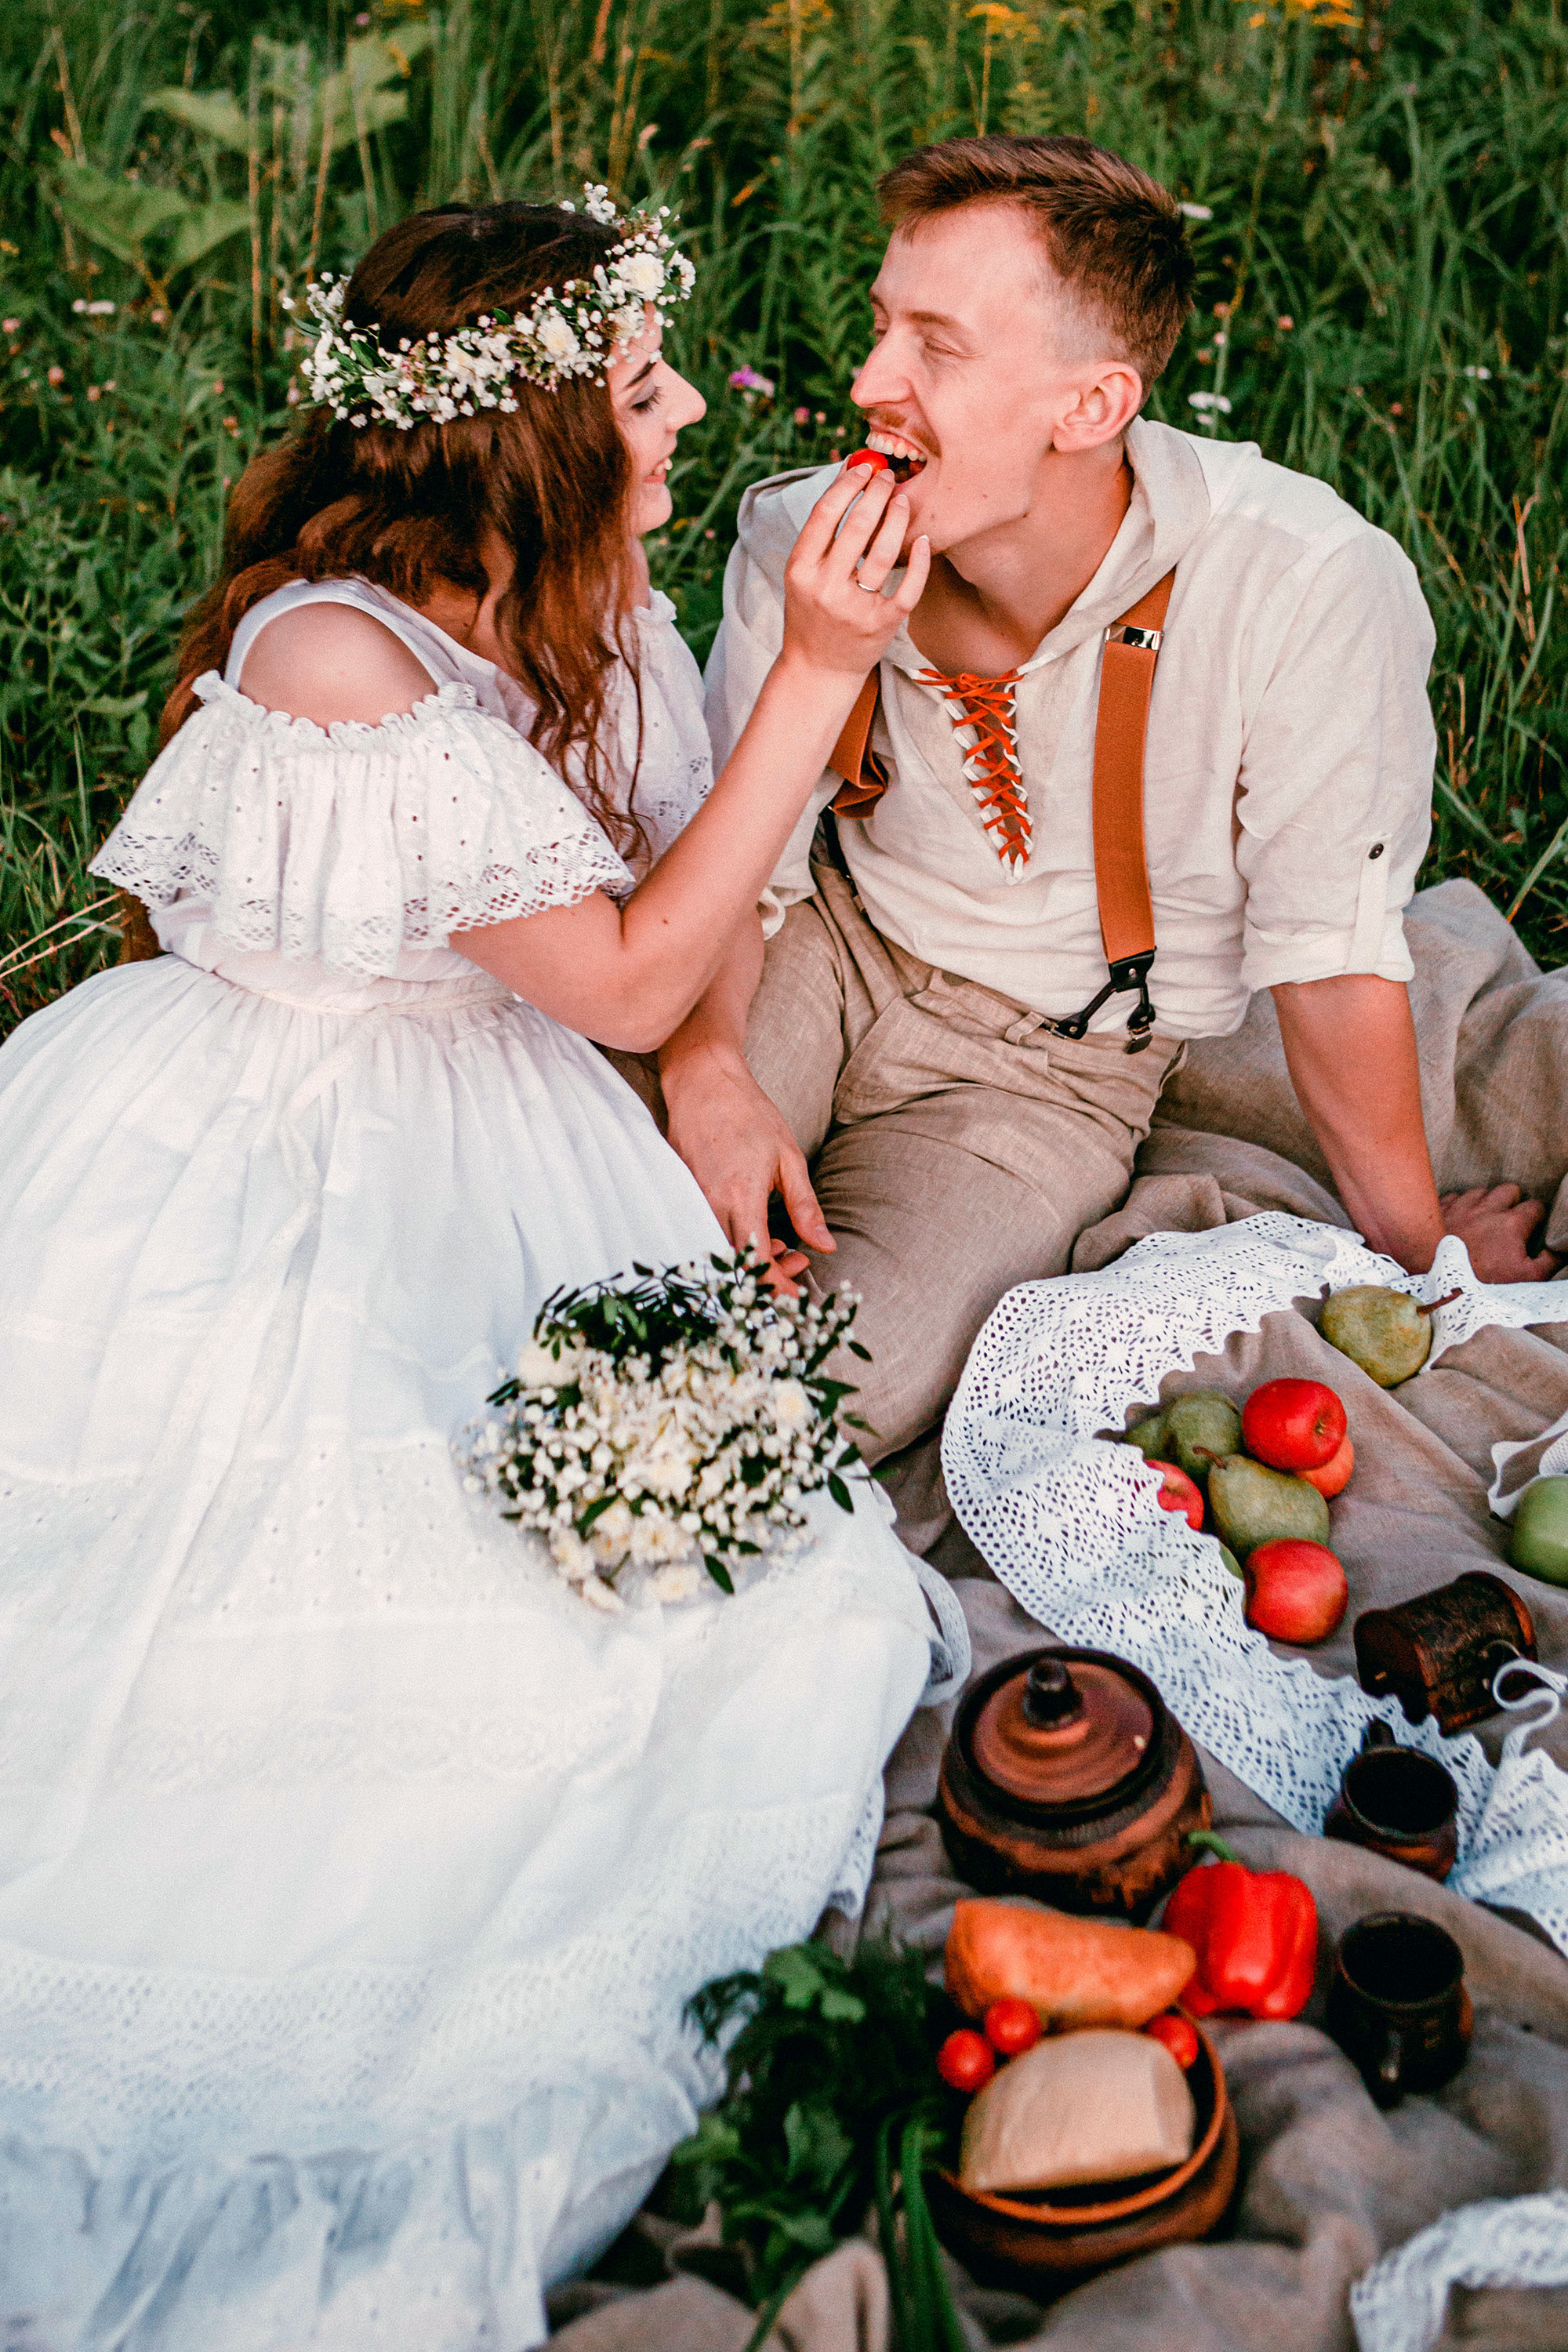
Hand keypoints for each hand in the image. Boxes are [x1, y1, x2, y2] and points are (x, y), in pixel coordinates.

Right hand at [661, 1045, 832, 1297]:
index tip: (795, 1297)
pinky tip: (754, 1230)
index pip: (756, 1262)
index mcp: (741, 1196)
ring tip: (782, 1243)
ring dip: (750, 1259)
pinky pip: (703, 1233)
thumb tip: (824, 1246)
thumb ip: (804, 1207)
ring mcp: (690, 1200)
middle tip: (797, 1261)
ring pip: (718, 1252)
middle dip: (767, 1277)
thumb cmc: (748, 1113)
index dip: (776, 1288)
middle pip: (734, 1265)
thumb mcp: (789, 1158)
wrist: (702, 1080)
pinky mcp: (680, 1195)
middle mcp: (709, 1204)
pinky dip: (732, 1242)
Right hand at [779, 464, 930, 681]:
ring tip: (903, 501)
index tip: (864, 467)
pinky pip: (908, 587)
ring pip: (884, 552)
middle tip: (889, 476)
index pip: (825, 514)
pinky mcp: (881, 625)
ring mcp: (853, 608)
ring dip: (897, 518)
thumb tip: (849, 480)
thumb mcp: (802, 575)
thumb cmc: (812, 612)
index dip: (848, 484)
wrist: (818, 669)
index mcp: (800, 569)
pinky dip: (921, 562)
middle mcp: (824, 587)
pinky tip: (925, 541)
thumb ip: (821, 536)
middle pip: (857, 526)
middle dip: (876, 493)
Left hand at [1441, 1184, 1561, 1282]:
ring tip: (1485, 1219)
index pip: (1535, 1207)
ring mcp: (1462, 1205)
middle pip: (1509, 1189)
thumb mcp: (1524, 1279)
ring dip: (1486, 1201)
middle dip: (1513, 1201)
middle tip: (1509, 1219)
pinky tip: (1460, 1219)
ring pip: (1481, 1190)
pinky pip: (1455, 1196)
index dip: (1537, 1217)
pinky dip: (1460, 1205)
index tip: (1532, 1228)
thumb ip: (1548, 1263)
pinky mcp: (1439, 1209)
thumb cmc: (1480, 1281)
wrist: (1431, 1277)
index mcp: (1511, 1223)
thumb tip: (1557, 1252)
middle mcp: (1488, 1208)